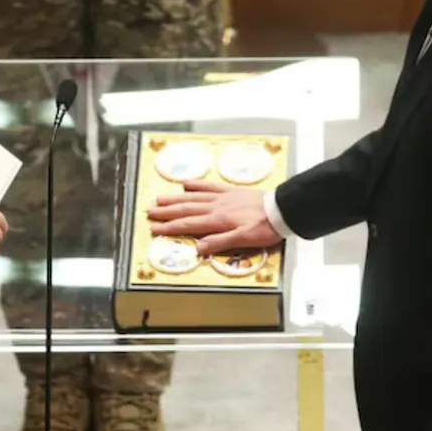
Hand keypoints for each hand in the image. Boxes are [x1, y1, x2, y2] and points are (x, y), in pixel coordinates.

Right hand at [147, 180, 282, 254]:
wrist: (281, 210)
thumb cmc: (264, 228)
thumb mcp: (243, 240)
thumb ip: (219, 242)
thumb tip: (197, 247)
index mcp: (217, 221)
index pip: (188, 224)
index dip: (170, 227)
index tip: (154, 229)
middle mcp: (216, 207)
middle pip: (186, 209)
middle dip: (166, 212)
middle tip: (149, 212)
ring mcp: (222, 197)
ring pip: (193, 197)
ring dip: (175, 198)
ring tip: (160, 199)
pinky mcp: (230, 191)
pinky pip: (209, 186)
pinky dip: (196, 184)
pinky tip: (186, 183)